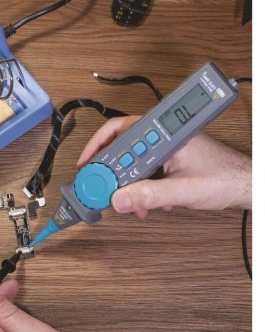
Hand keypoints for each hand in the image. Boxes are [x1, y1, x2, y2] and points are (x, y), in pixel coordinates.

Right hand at [77, 116, 250, 217]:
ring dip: (126, 183)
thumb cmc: (225, 178)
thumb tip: (120, 199)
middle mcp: (163, 138)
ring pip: (133, 162)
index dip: (98, 147)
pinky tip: (147, 201)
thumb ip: (150, 195)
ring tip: (127, 201)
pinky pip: (145, 171)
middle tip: (98, 185)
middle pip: (123, 147)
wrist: (245, 185)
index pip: (121, 130)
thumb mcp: (183, 190)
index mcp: (166, 134)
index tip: (86, 166)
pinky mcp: (168, 162)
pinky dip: (140, 186)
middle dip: (109, 169)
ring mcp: (166, 150)